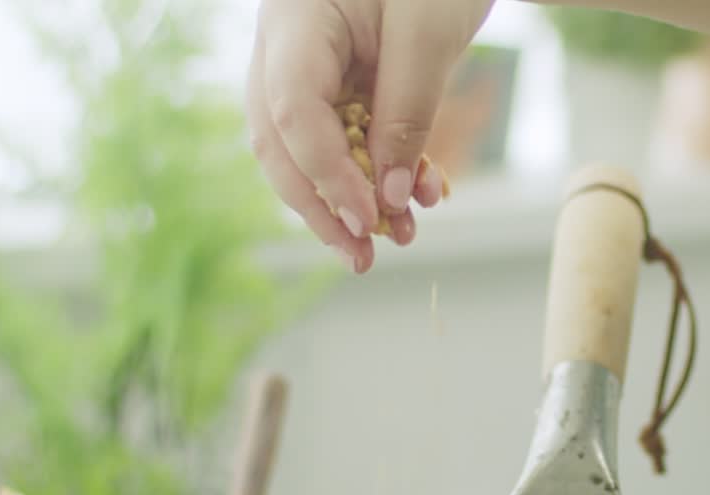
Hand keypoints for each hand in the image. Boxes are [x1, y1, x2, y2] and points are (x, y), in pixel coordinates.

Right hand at [247, 0, 492, 271]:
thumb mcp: (428, 39)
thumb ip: (406, 116)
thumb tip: (388, 197)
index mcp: (294, 21)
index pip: (291, 111)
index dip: (325, 174)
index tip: (366, 218)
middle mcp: (284, 48)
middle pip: (281, 143)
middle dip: (321, 205)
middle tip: (363, 257)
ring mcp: (304, 68)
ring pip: (305, 149)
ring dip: (347, 200)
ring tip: (397, 238)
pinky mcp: (334, 84)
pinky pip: (341, 139)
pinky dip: (372, 173)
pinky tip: (414, 198)